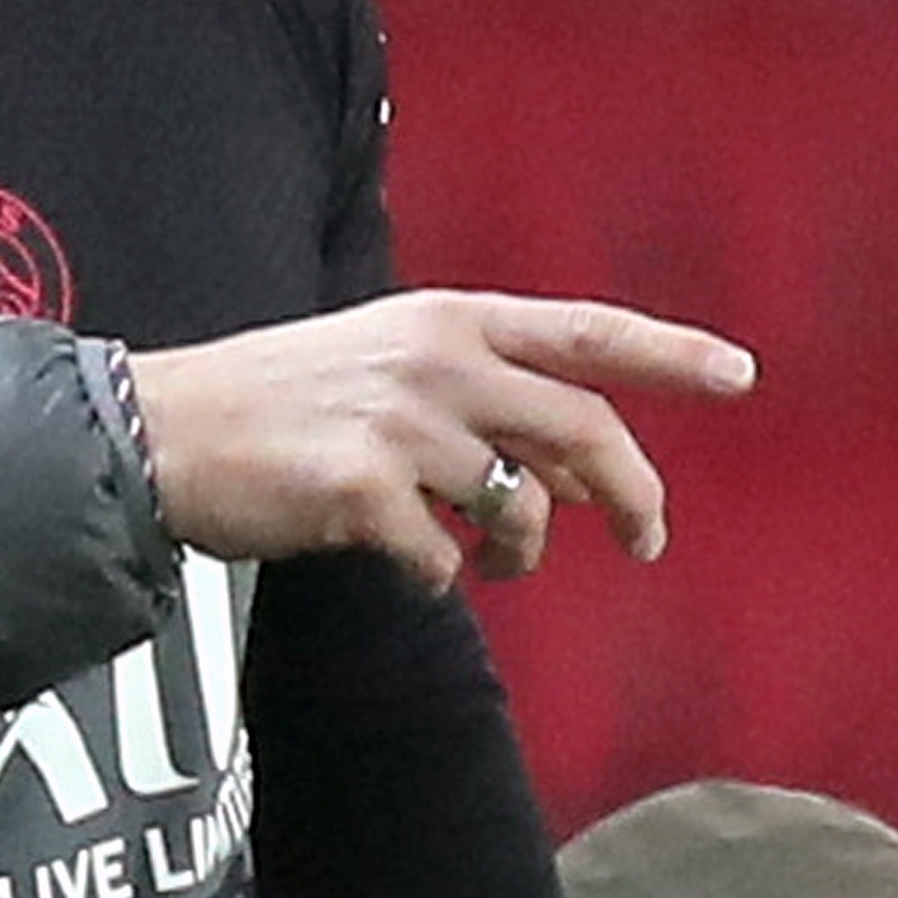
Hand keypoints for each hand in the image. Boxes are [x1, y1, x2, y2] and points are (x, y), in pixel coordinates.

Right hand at [124, 291, 752, 584]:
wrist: (156, 433)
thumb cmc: (271, 405)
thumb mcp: (380, 363)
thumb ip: (478, 398)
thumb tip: (574, 476)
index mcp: (445, 319)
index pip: (584, 330)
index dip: (670, 352)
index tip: (740, 375)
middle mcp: (434, 361)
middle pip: (582, 431)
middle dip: (632, 495)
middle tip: (645, 541)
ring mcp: (400, 426)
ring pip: (518, 509)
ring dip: (516, 551)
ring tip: (484, 559)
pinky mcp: (362, 491)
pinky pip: (439, 561)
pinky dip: (432, 577)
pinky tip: (396, 561)